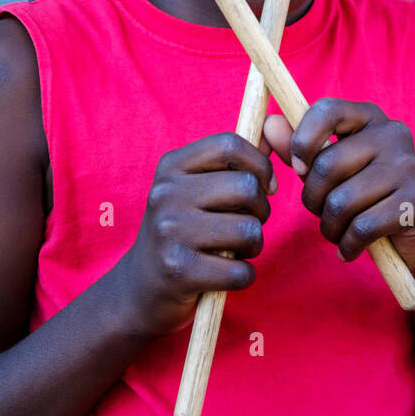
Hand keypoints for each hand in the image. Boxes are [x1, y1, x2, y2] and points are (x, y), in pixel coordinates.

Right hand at [121, 133, 276, 339]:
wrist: (139, 289)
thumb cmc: (181, 232)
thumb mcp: (195, 189)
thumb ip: (235, 161)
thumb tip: (276, 126)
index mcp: (171, 166)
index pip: (229, 144)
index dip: (259, 164)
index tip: (265, 186)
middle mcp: (166, 194)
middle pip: (246, 187)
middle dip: (261, 210)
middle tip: (248, 224)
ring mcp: (170, 232)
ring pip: (249, 230)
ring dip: (254, 246)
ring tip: (235, 250)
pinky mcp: (178, 271)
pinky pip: (240, 271)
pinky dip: (243, 276)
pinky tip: (225, 275)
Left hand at [263, 98, 414, 279]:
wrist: (414, 240)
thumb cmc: (364, 197)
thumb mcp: (331, 169)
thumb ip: (300, 147)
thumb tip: (270, 124)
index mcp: (370, 117)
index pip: (327, 110)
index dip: (303, 141)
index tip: (298, 169)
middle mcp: (393, 134)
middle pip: (327, 165)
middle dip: (313, 200)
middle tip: (323, 213)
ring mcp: (408, 167)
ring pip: (341, 201)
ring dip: (330, 228)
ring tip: (338, 232)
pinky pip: (361, 228)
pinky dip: (347, 245)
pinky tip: (350, 248)